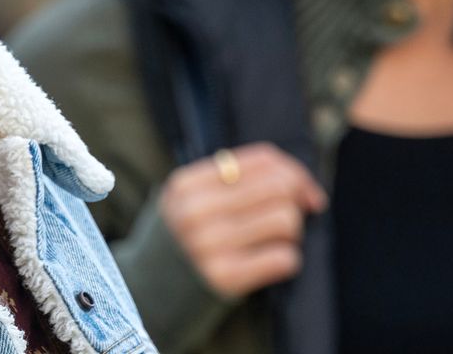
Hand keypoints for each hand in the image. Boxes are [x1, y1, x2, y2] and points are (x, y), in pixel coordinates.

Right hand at [158, 142, 327, 298]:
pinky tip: (269, 263)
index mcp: (187, 183)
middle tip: (290, 220)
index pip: (262, 159)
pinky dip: (287, 260)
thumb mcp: (190, 200)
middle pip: (278, 186)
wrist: (147, 293)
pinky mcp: (223, 278)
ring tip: (274, 243)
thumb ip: (235, 182)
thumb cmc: (183, 241)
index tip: (306, 193)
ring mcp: (207, 244)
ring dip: (291, 234)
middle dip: (296, 203)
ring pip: (285, 220)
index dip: (295, 172)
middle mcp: (194, 210)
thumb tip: (306, 189)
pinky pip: (283, 258)